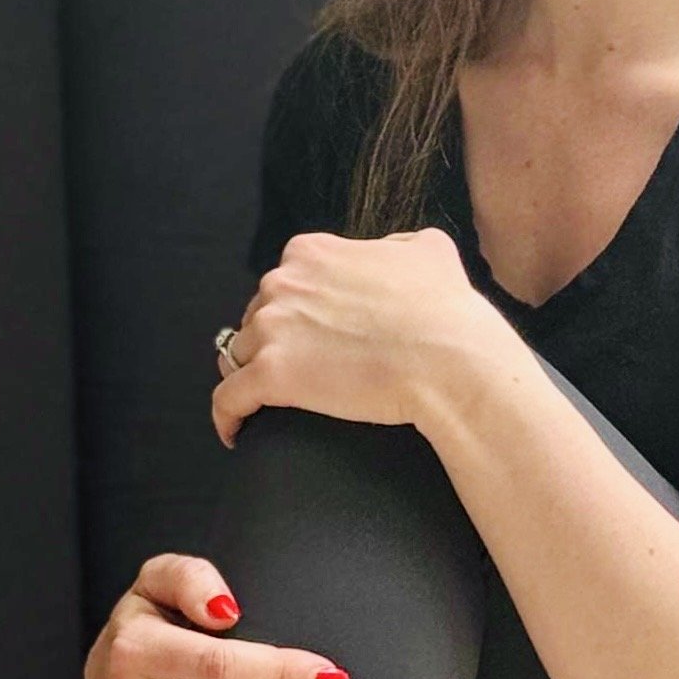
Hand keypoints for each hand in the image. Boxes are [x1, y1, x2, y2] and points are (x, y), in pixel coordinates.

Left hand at [209, 224, 498, 448]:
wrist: (450, 360)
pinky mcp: (271, 376)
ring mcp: (272, 329)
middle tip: (301, 368)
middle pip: (257, 316)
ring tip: (268, 401)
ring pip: (239, 355)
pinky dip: (228, 416)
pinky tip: (235, 433)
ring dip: (252, 374)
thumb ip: (395, 244)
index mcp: (311, 253)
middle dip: (274, 340)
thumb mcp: (427, 250)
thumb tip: (389, 251)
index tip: (310, 332)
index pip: (284, 281)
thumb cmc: (445, 311)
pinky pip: (228, 399)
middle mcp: (282, 283)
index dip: (296, 309)